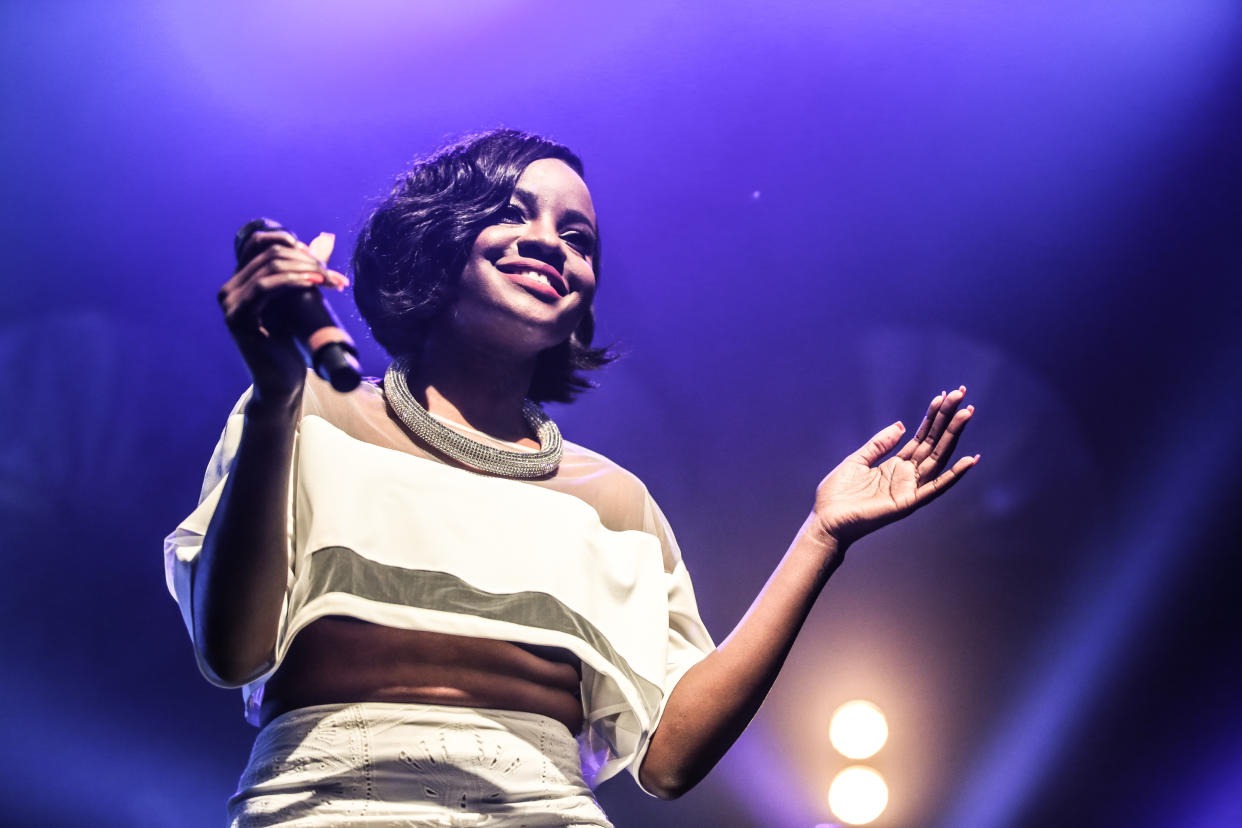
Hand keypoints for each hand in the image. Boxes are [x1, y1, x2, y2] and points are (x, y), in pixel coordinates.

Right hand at [216, 230, 347, 403]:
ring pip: (271, 266)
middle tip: (335, 276)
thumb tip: (326, 238)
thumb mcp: (299, 299)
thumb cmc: (292, 343)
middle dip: (308, 260)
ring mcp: (231, 304)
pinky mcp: (238, 319)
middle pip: (270, 253)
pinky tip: (314, 284)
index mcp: (240, 282)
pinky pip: (265, 287)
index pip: (257, 242)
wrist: (282, 382)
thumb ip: (307, 270)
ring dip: (307, 269)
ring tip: (333, 281)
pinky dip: (293, 281)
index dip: (288, 240)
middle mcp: (230, 289)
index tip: (319, 257)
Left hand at [812, 386, 977, 546]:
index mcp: (895, 465)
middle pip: (933, 443)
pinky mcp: (908, 503)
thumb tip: (902, 424)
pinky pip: (935, 488)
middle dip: (948, 419)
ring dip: (953, 436)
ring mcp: (910, 489)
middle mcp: (907, 476)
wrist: (826, 521)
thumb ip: (879, 444)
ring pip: (938, 458)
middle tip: (963, 395)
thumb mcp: (857, 460)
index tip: (946, 396)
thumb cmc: (838, 495)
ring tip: (967, 413)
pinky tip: (969, 460)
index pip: (921, 437)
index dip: (934, 417)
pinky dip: (953, 475)